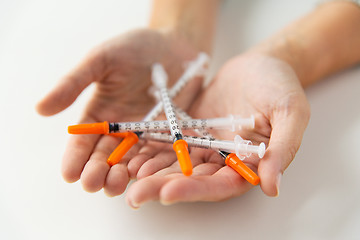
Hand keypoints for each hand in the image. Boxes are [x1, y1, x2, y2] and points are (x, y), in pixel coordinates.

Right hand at [36, 29, 202, 194]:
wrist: (175, 44)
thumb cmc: (136, 48)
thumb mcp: (102, 59)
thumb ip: (74, 82)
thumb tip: (40, 108)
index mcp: (100, 114)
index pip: (83, 142)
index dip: (74, 158)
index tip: (69, 174)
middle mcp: (120, 129)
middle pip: (104, 158)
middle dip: (96, 173)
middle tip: (92, 182)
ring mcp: (145, 134)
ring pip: (129, 163)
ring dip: (120, 176)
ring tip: (116, 183)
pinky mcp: (168, 134)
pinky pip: (158, 155)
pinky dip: (149, 167)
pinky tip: (144, 174)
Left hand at [125, 52, 309, 206]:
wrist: (261, 64)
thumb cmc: (281, 86)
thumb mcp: (290, 112)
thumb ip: (283, 148)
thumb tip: (272, 187)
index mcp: (249, 164)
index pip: (221, 185)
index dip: (195, 189)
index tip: (168, 191)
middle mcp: (223, 160)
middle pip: (192, 179)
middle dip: (164, 186)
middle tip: (135, 194)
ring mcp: (205, 146)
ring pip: (176, 164)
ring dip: (152, 172)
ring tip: (127, 175)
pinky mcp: (191, 130)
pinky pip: (169, 141)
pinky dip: (151, 148)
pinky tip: (132, 153)